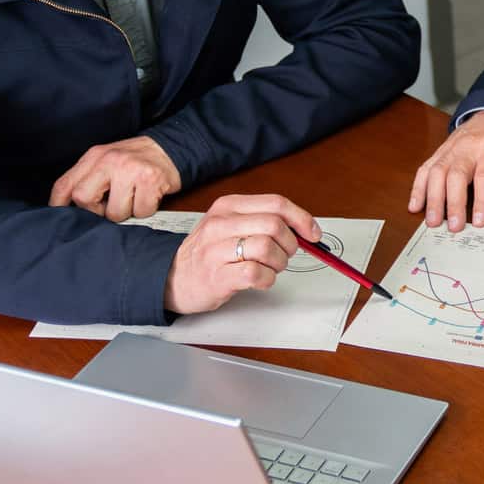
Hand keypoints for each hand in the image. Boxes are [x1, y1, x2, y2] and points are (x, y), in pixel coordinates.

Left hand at [49, 136, 181, 221]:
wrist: (170, 149)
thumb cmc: (135, 161)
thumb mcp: (106, 162)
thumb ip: (88, 180)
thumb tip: (68, 207)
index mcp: (94, 157)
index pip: (65, 184)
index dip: (58, 205)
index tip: (61, 216)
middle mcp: (110, 160)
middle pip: (84, 199)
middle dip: (97, 211)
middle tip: (110, 205)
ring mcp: (130, 170)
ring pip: (114, 212)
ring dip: (126, 212)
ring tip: (134, 198)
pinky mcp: (151, 180)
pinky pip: (140, 212)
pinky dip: (145, 210)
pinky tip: (148, 196)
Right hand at [165, 194, 321, 314]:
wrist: (171, 278)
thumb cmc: (208, 253)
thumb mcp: (231, 225)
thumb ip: (263, 221)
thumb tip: (305, 228)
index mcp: (228, 206)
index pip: (276, 204)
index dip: (301, 219)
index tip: (312, 233)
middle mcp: (221, 224)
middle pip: (275, 225)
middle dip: (290, 244)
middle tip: (284, 255)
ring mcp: (217, 250)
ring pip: (267, 248)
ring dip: (279, 263)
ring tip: (269, 268)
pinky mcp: (217, 276)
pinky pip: (256, 273)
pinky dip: (267, 279)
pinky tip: (260, 280)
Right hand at [408, 111, 483, 231]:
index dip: (481, 200)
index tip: (479, 221)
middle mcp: (466, 149)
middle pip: (455, 176)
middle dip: (452, 203)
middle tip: (452, 226)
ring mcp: (449, 150)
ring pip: (436, 173)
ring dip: (432, 199)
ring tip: (432, 222)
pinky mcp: (438, 152)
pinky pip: (425, 169)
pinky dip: (418, 188)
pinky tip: (415, 206)